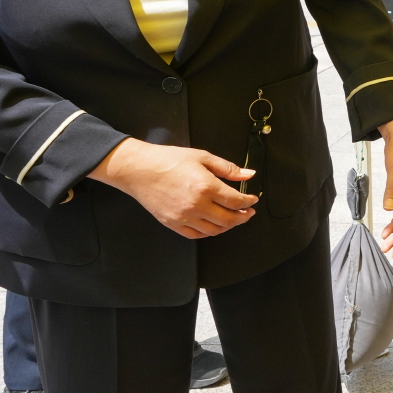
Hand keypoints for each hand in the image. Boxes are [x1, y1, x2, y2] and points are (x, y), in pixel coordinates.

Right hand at [88, 138, 256, 238]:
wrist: (139, 169)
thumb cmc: (169, 160)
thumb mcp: (202, 157)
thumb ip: (227, 169)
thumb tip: (249, 175)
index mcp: (206, 187)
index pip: (236, 201)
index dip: (249, 202)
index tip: (253, 199)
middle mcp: (196, 205)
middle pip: (229, 220)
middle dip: (243, 217)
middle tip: (248, 212)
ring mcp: (184, 217)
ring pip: (214, 230)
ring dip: (228, 226)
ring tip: (233, 218)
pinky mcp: (173, 224)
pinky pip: (196, 235)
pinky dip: (209, 232)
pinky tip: (214, 224)